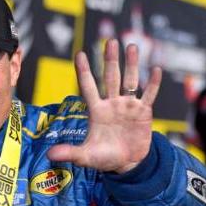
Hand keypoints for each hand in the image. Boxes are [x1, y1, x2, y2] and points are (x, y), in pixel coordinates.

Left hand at [47, 39, 161, 172]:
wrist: (126, 164)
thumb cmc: (104, 158)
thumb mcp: (85, 156)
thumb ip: (70, 153)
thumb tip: (49, 155)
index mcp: (96, 110)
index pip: (88, 87)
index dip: (84, 71)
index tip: (80, 54)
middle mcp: (111, 104)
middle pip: (110, 78)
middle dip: (110, 60)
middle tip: (110, 41)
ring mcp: (128, 106)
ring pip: (130, 81)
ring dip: (131, 64)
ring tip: (131, 46)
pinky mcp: (143, 112)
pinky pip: (149, 95)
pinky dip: (153, 84)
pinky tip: (156, 70)